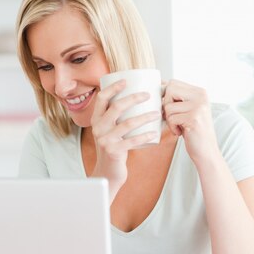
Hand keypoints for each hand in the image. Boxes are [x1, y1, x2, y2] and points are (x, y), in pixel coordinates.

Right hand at [90, 79, 160, 193]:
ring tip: (157, 113)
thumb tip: (136, 98)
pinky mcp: (113, 151)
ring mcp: (105, 140)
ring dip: (145, 117)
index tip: (126, 81)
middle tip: (148, 95)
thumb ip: (115, 118)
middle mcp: (98, 128)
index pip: (102, 99)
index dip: (113, 88)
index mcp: (96, 120)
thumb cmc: (113, 147)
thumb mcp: (109, 131)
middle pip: (116, 107)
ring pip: (127, 123)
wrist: (108, 171)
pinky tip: (153, 133)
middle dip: (134, 98)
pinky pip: (132, 141)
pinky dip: (144, 136)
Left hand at [162, 79, 219, 164]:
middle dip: (165, 105)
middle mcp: (201, 96)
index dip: (164, 95)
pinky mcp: (194, 118)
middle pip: (169, 90)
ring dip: (169, 119)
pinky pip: (171, 118)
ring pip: (168, 106)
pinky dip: (172, 128)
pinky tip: (181, 132)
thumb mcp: (187, 110)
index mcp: (199, 91)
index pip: (172, 83)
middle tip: (172, 117)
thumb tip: (157, 86)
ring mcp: (199, 106)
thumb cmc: (192, 130)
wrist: (206, 150)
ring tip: (178, 126)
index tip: (167, 107)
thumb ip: (177, 98)